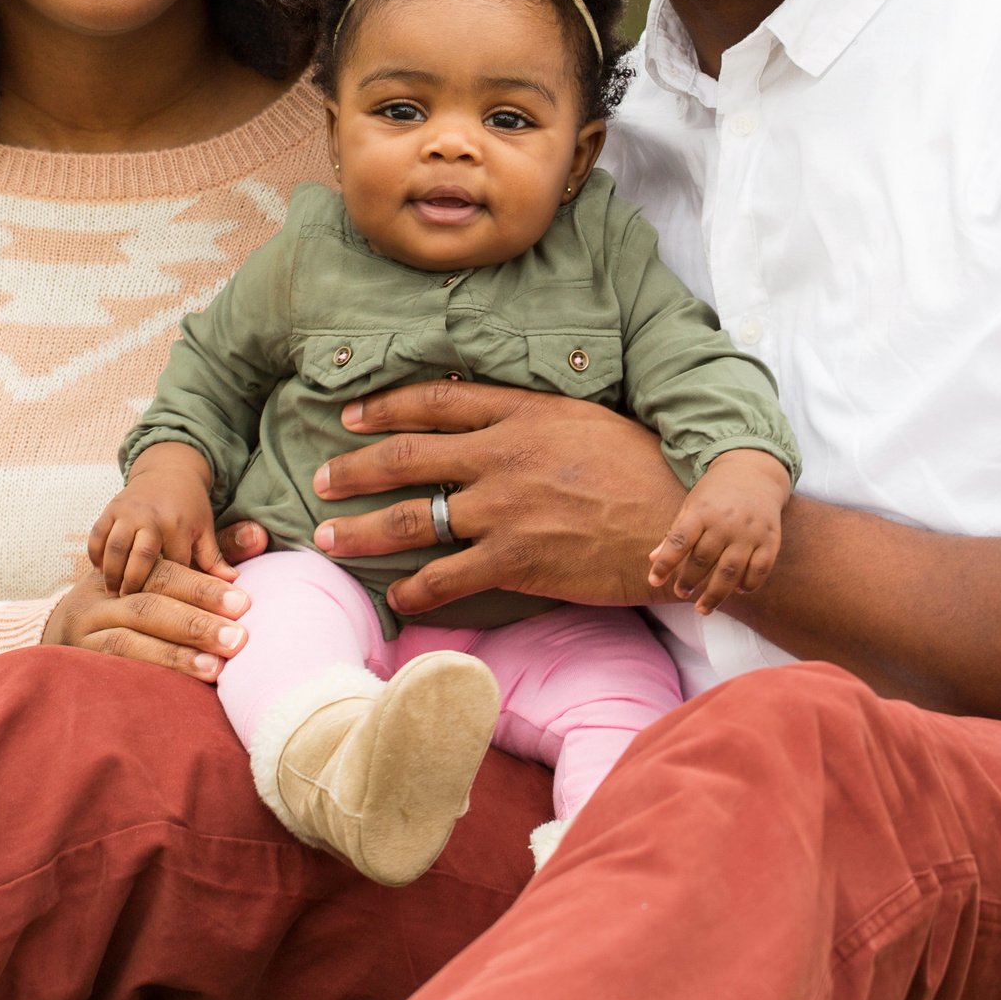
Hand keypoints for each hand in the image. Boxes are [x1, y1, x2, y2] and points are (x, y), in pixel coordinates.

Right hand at [40, 554, 250, 679]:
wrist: (57, 625)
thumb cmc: (129, 595)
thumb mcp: (163, 570)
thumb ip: (210, 553)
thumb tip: (259, 535)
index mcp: (125, 568)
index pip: (164, 575)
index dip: (202, 589)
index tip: (242, 603)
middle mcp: (101, 597)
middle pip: (147, 606)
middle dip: (194, 623)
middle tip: (238, 639)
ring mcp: (85, 631)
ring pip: (127, 641)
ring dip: (173, 655)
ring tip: (215, 669)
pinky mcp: (79, 662)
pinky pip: (111, 671)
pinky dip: (145, 677)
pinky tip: (177, 690)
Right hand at [88, 444, 234, 595]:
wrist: (169, 469)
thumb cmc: (190, 506)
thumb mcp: (204, 529)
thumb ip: (214, 559)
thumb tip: (233, 588)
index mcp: (178, 526)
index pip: (173, 568)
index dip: (169, 593)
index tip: (164, 614)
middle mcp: (152, 518)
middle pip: (141, 560)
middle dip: (134, 586)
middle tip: (128, 608)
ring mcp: (128, 512)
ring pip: (115, 549)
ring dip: (112, 574)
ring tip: (113, 595)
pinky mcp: (110, 509)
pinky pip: (97, 535)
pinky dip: (96, 555)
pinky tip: (99, 572)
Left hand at [310, 381, 686, 619]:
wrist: (682, 520)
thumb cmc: (638, 466)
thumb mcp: (579, 418)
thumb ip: (524, 416)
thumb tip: (475, 410)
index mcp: (520, 413)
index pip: (433, 402)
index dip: (383, 408)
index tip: (348, 418)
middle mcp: (503, 456)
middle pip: (407, 456)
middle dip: (353, 470)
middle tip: (318, 480)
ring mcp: (507, 510)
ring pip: (415, 518)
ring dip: (364, 531)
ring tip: (329, 539)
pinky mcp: (519, 561)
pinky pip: (450, 577)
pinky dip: (415, 589)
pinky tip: (395, 596)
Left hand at [648, 448, 790, 612]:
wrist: (754, 473)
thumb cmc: (715, 495)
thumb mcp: (691, 506)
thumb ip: (675, 533)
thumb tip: (652, 559)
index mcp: (702, 511)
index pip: (679, 541)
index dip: (665, 563)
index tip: (654, 581)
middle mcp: (726, 522)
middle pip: (704, 560)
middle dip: (689, 581)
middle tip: (680, 594)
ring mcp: (750, 532)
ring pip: (731, 572)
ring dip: (715, 594)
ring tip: (702, 608)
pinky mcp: (771, 540)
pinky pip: (760, 570)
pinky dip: (749, 585)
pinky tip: (738, 591)